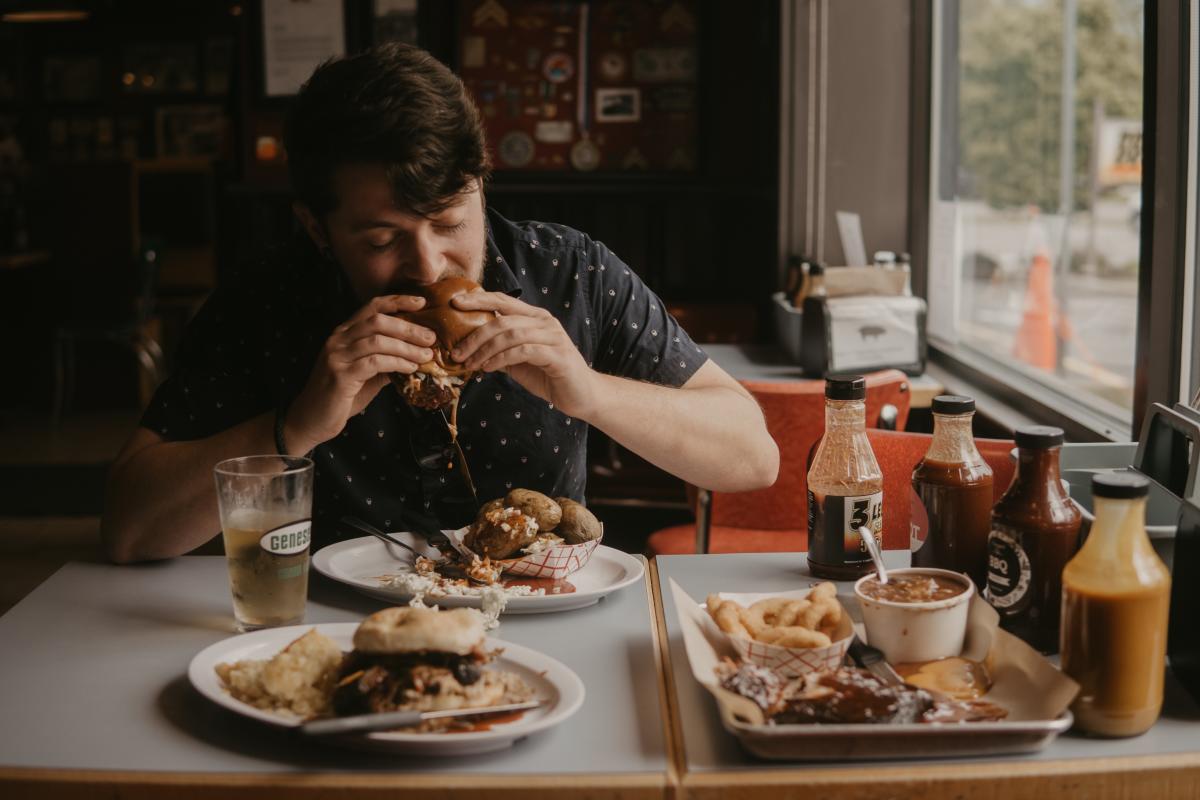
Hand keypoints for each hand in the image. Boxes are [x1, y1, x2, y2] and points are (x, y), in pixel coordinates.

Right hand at [284, 295, 436, 452]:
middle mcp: (338, 339)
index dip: (397, 301)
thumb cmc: (341, 397)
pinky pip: (374, 362)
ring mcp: (337, 356)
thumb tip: (417, 354)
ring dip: (407, 347)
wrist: (311, 420)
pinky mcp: (340, 375)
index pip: (371, 307)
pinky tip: (410, 369)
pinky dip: (397, 363)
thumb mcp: (368, 375)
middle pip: (377, 321)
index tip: (421, 302)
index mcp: (344, 334)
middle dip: (408, 327)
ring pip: (377, 340)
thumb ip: (387, 361)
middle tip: (431, 337)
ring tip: (426, 356)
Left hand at [450, 292, 598, 419]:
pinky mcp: (558, 355)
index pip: (503, 300)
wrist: (581, 395)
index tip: (454, 303)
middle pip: (502, 320)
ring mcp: (553, 337)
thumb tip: (468, 347)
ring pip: (511, 335)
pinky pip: (523, 351)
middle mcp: (545, 322)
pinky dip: (502, 359)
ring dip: (485, 350)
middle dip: (474, 336)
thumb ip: (499, 349)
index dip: (479, 299)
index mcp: (535, 317)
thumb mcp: (518, 360)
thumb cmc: (549, 375)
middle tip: (456, 353)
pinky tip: (488, 369)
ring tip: (470, 364)